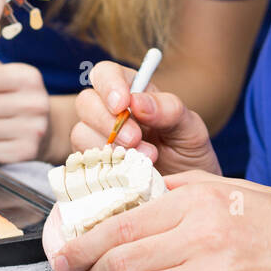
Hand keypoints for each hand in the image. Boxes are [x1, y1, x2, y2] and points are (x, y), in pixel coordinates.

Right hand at [69, 61, 220, 174]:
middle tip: (135, 139)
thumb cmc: (188, 155)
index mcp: (133, 93)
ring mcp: (97, 141)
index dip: (109, 84)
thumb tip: (137, 102)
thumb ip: (169, 110)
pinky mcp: (93, 168)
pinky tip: (129, 174)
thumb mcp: (190, 129)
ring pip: (81, 132)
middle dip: (107, 120)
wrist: (187, 196)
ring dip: (110, 147)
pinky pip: (83, 163)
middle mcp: (109, 114)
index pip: (106, 73)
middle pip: (86, 102)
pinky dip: (105, 168)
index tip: (122, 105)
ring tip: (146, 160)